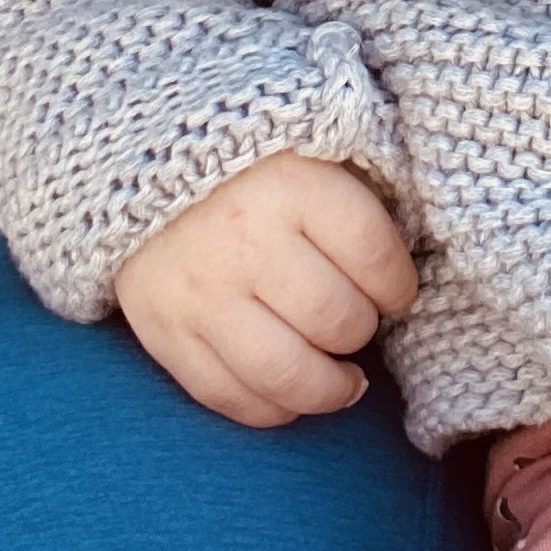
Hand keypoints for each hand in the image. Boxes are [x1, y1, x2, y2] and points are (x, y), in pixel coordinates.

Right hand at [114, 150, 417, 424]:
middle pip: (337, 321)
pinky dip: (271, 409)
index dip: (399, 285)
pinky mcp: (163, 330)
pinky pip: (227, 395)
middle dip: (362, 329)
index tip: (395, 289)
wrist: (135, 154)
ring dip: (329, 389)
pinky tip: (293, 394)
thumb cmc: (251, 155)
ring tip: (345, 381)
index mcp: (293, 184)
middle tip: (359, 320)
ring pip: (286, 374)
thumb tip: (414, 254)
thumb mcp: (314, 142)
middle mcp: (246, 241)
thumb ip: (366, 188)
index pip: (376, 259)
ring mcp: (200, 292)